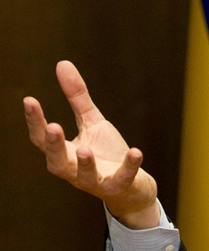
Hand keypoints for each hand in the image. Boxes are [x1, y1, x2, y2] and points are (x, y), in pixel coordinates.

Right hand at [24, 60, 159, 228]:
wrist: (133, 186)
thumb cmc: (106, 153)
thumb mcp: (92, 122)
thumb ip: (77, 98)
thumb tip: (62, 63)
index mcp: (64, 153)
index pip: (42, 139)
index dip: (34, 121)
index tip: (29, 100)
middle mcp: (75, 170)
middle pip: (56, 162)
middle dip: (53, 146)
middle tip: (53, 126)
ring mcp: (97, 181)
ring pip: (84, 176)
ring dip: (84, 163)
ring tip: (84, 149)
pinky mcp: (119, 186)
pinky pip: (123, 178)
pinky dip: (129, 166)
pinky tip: (136, 152)